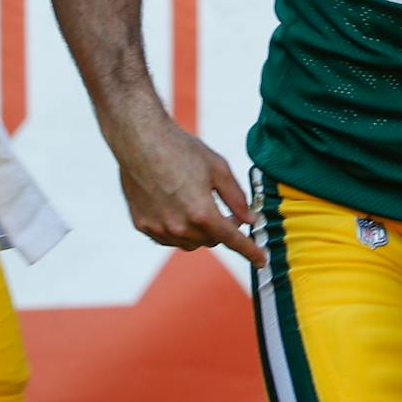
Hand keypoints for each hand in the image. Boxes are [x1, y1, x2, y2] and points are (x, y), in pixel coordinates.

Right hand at [113, 120, 264, 264]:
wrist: (140, 141)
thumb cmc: (180, 150)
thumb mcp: (218, 168)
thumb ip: (237, 198)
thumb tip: (249, 218)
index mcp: (202, 213)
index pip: (232, 240)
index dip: (250, 251)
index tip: (261, 260)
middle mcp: (179, 226)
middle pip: (211, 240)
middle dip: (223, 229)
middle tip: (227, 212)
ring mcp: (159, 228)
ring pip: (189, 242)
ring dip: (200, 231)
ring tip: (198, 204)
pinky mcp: (143, 225)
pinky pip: (168, 238)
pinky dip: (179, 230)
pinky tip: (178, 208)